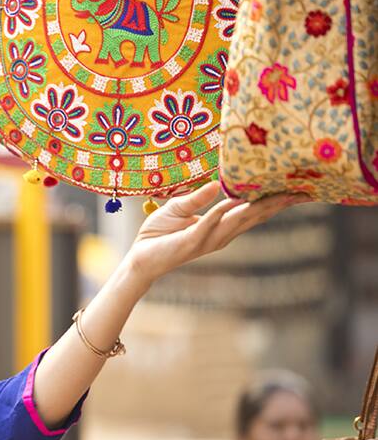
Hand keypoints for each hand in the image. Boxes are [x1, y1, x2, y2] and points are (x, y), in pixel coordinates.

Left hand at [126, 182, 308, 282]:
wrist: (139, 256)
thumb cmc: (159, 232)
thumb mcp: (179, 207)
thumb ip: (199, 197)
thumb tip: (220, 182)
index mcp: (220, 227)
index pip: (251, 212)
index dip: (271, 201)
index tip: (293, 188)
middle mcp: (219, 235)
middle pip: (253, 217)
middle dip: (275, 204)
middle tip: (300, 190)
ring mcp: (206, 240)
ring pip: (236, 221)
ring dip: (256, 207)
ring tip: (277, 194)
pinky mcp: (190, 241)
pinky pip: (207, 224)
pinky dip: (219, 213)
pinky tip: (233, 202)